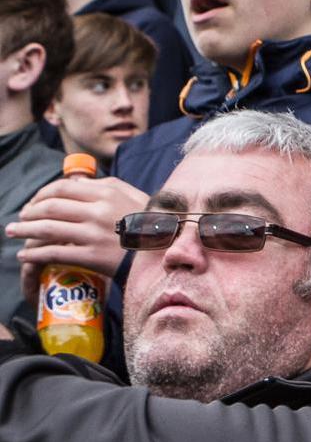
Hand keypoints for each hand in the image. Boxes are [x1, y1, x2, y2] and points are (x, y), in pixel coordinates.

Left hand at [9, 175, 146, 298]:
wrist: (164, 253)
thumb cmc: (149, 222)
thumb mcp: (132, 195)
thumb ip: (105, 186)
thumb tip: (77, 184)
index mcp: (107, 192)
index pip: (62, 187)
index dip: (41, 194)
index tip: (33, 203)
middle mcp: (98, 211)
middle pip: (50, 207)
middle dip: (28, 212)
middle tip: (19, 218)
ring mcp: (94, 234)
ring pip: (47, 229)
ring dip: (24, 230)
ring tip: (12, 233)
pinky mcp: (92, 256)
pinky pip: (54, 253)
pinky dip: (34, 253)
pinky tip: (24, 254)